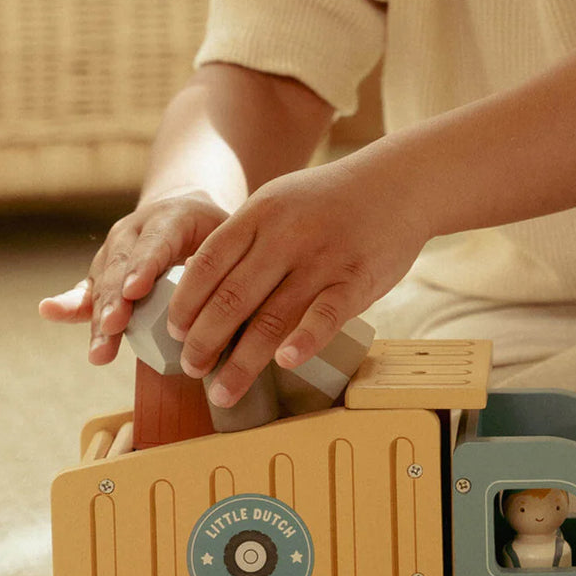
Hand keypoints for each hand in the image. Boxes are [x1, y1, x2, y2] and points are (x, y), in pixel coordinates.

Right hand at [38, 190, 228, 364]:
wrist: (186, 210)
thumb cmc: (216, 231)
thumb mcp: (228, 235)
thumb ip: (227, 262)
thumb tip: (226, 298)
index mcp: (170, 218)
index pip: (157, 242)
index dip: (144, 267)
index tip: (135, 291)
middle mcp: (135, 231)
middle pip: (122, 267)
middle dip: (117, 299)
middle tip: (114, 325)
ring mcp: (115, 250)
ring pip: (104, 283)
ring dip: (101, 317)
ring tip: (101, 347)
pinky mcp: (104, 271)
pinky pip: (87, 289)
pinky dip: (72, 304)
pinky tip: (51, 311)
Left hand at [167, 160, 428, 407]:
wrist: (401, 184)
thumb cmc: (334, 200)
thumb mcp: (281, 201)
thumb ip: (248, 239)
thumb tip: (205, 290)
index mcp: (260, 214)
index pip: (208, 264)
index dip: (185, 303)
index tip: (174, 334)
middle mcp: (287, 236)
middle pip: (232, 298)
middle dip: (204, 341)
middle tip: (191, 370)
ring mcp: (323, 258)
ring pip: (272, 318)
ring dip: (242, 362)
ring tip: (223, 391)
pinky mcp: (358, 279)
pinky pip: (326, 316)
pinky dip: (304, 342)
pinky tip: (284, 364)